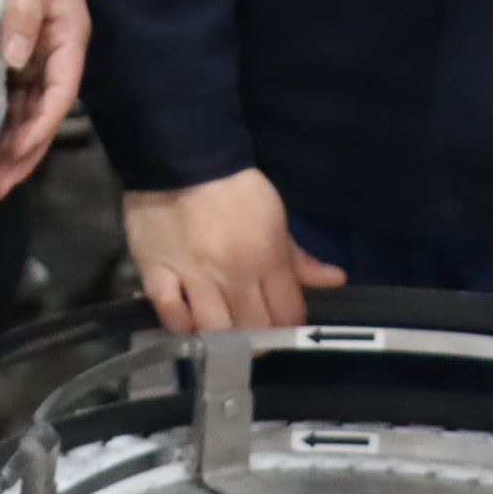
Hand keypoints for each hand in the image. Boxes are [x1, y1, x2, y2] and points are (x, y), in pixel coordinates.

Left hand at [0, 0, 86, 199]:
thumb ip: (21, 8)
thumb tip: (15, 59)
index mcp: (69, 33)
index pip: (59, 93)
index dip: (37, 129)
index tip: (13, 156)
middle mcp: (55, 48)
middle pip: (41, 112)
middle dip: (20, 153)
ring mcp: (34, 49)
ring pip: (24, 109)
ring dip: (7, 145)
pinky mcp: (12, 44)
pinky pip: (8, 92)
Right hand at [123, 169, 345, 332]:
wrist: (181, 156)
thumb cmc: (234, 187)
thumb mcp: (276, 215)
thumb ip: (299, 256)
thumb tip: (335, 280)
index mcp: (267, 258)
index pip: (288, 315)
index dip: (288, 325)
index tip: (281, 321)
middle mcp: (233, 275)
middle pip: (253, 330)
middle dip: (258, 336)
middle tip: (252, 329)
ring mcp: (194, 277)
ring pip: (214, 330)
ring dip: (222, 337)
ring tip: (222, 331)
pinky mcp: (158, 273)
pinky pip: (170, 314)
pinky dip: (181, 324)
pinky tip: (187, 318)